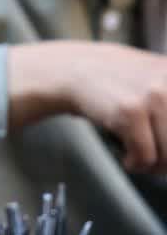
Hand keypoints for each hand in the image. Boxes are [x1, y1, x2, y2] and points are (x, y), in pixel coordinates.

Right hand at [9, 41, 166, 171]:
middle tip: (159, 162)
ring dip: (155, 165)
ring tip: (142, 156)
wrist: (76, 69)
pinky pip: (145, 157)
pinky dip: (136, 163)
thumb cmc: (121, 81)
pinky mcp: (130, 111)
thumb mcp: (162, 80)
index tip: (164, 150)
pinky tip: (127, 155)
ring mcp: (154, 96)